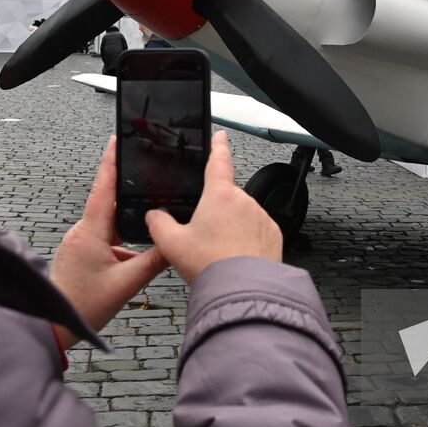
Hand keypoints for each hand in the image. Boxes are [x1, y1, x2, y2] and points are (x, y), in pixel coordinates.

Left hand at [49, 136, 168, 345]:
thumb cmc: (82, 306)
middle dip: (129, 193)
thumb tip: (174, 244)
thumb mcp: (126, 284)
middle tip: (147, 178)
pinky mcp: (80, 252)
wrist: (54, 326)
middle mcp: (82, 232)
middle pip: (110, 203)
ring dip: (125, 225)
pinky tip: (130, 258)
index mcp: (90, 233)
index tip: (117, 140)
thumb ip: (154, 261)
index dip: (111, 162)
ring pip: (109, 223)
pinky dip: (119, 242)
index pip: (103, 188)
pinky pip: (104, 237)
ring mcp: (79, 241)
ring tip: (143, 229)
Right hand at [146, 131, 281, 283]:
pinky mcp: (273, 234)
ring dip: (231, 228)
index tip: (220, 136)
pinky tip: (235, 258)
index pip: (218, 160)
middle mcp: (243, 200)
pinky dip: (246, 241)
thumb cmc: (212, 266)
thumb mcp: (172, 244)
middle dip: (215, 212)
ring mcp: (261, 217)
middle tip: (202, 237)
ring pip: (241, 216)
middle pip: (225, 198)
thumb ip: (158, 224)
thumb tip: (154, 216)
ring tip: (218, 253)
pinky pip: (256, 231)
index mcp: (219, 194)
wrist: (244, 290)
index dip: (217, 145)